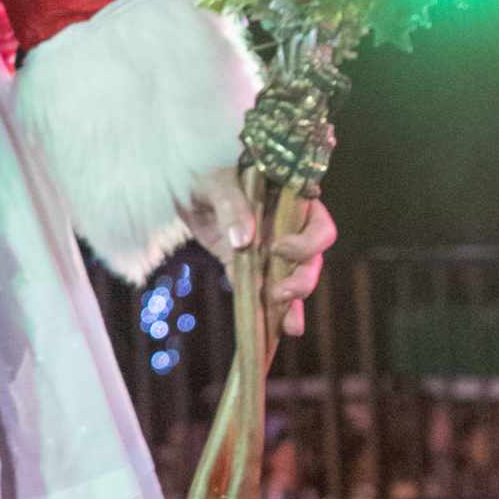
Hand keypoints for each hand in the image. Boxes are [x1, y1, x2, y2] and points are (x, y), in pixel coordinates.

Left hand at [181, 169, 336, 339]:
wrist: (179, 180)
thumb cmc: (205, 167)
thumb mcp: (216, 178)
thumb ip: (232, 204)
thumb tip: (243, 240)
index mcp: (293, 200)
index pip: (318, 226)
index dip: (307, 242)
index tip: (278, 248)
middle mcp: (287, 227)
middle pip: (310, 260)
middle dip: (301, 281)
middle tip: (281, 293)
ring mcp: (268, 248)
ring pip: (289, 280)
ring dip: (291, 305)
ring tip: (289, 327)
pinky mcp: (245, 264)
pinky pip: (258, 289)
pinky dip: (261, 308)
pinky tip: (264, 330)